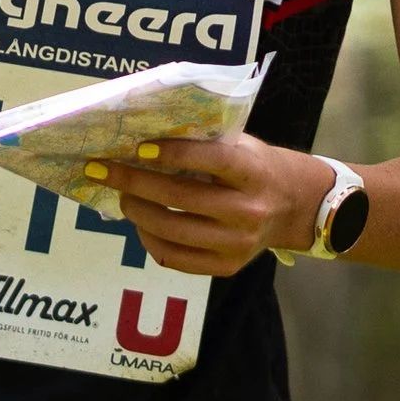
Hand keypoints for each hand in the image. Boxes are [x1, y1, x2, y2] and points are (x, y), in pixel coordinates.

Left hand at [106, 133, 331, 277]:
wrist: (294, 208)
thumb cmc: (256, 168)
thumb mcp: (241, 146)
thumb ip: (205, 142)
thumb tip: (146, 133)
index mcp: (253, 173)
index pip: (212, 160)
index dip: (174, 153)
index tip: (139, 148)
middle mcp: (249, 211)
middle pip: (182, 197)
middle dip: (135, 182)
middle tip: (104, 170)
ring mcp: (238, 244)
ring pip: (172, 231)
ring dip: (137, 212)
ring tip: (122, 197)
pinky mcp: (226, 267)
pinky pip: (175, 258)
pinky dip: (149, 240)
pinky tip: (140, 224)